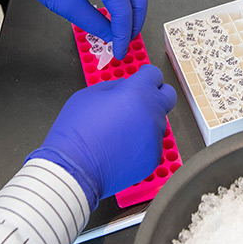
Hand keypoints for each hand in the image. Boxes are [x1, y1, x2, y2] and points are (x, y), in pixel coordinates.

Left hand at [12, 0, 145, 58]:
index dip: (123, 35)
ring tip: (124, 27)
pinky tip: (118, 7)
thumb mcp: (70, 6)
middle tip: (126, 41)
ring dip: (134, 8)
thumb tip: (110, 35)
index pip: (125, 11)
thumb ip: (95, 24)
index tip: (120, 51)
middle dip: (135, 23)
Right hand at [27, 65, 176, 207]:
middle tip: (138, 100)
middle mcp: (152, 112)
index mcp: (137, 92)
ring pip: (159, 121)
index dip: (145, 75)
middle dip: (155, 94)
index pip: (154, 74)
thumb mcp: (89, 95)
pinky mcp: (153, 157)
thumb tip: (125, 87)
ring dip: (146, 121)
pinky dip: (142, 143)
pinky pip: (153, 144)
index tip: (139, 79)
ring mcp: (155, 137)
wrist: (74, 169)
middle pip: (168, 95)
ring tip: (121, 130)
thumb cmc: (76, 131)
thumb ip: (114, 86)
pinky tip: (122, 147)